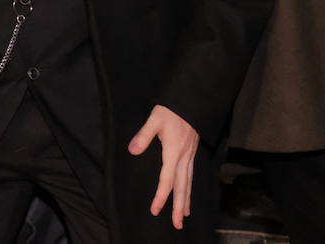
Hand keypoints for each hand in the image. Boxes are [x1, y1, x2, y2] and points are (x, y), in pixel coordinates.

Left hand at [128, 104, 198, 229]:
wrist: (191, 101)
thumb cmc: (171, 110)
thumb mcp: (154, 119)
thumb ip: (143, 135)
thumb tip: (133, 150)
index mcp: (173, 152)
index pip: (166, 180)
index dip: (161, 196)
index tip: (155, 209)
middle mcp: (183, 158)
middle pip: (181, 187)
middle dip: (179, 207)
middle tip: (177, 224)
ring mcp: (189, 156)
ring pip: (188, 183)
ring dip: (186, 200)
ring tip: (184, 215)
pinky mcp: (191, 153)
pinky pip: (191, 175)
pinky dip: (189, 188)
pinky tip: (188, 193)